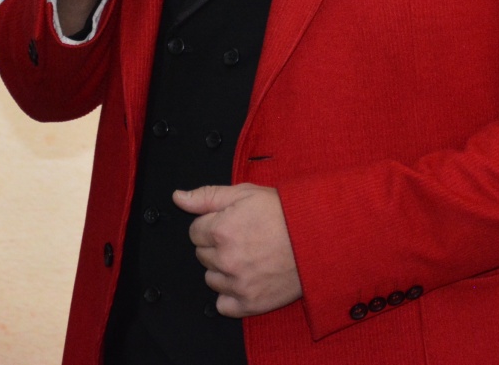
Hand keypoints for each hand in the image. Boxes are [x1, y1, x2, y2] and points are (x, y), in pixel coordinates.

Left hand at [176, 184, 302, 317]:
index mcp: (221, 230)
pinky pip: (223, 305)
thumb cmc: (286, 213)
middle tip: (244, 238)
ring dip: (223, 270)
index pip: (195, 232)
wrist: (320, 237)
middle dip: (217, 246)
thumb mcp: (246, 193)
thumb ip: (207, 196)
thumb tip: (178, 198)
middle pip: (202, 255)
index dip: (213, 225)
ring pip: (211, 279)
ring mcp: (238, 284)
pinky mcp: (250, 303)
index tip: (232, 224)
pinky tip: (247, 279)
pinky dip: (231, 295)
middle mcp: (226, 259)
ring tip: (249, 257)